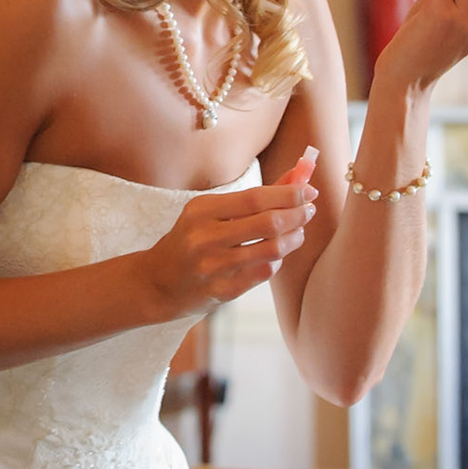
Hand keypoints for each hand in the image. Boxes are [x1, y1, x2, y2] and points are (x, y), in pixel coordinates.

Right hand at [137, 182, 317, 317]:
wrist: (158, 281)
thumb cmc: (191, 239)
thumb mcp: (211, 211)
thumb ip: (253, 196)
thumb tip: (295, 178)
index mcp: (201, 210)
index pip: (255, 198)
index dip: (288, 194)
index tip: (307, 190)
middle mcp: (205, 237)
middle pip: (267, 223)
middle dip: (297, 214)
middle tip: (309, 209)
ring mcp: (213, 267)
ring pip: (271, 250)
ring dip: (293, 238)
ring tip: (299, 231)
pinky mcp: (222, 291)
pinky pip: (264, 272)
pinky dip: (278, 260)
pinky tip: (278, 253)